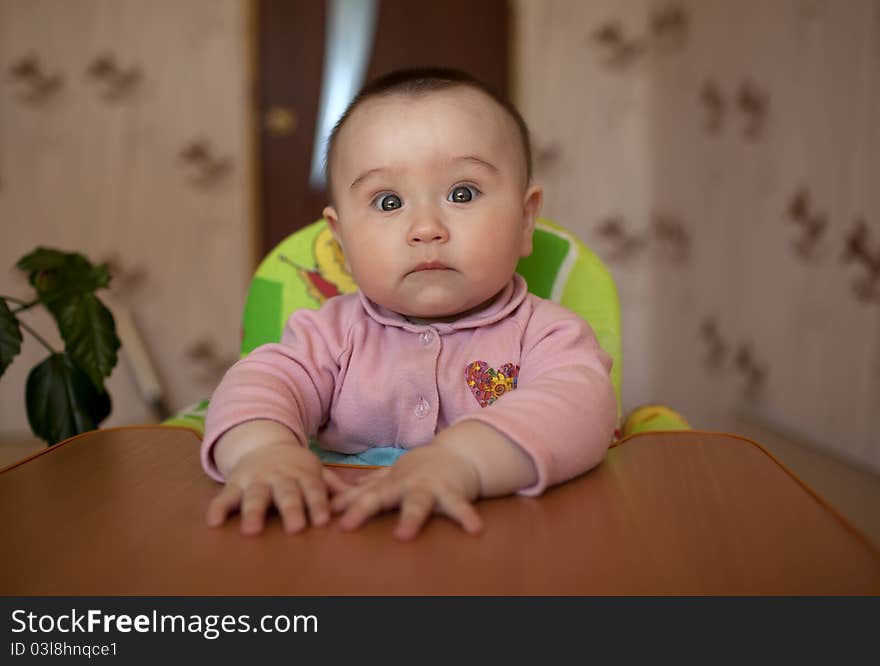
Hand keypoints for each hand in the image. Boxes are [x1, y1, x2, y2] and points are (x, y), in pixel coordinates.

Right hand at [207, 442, 349, 534]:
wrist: (263, 444)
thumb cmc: (295, 467)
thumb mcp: (315, 471)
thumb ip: (335, 486)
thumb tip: (360, 499)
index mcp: (302, 474)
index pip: (313, 489)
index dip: (317, 504)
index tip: (322, 521)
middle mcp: (279, 476)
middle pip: (286, 493)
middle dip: (291, 509)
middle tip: (295, 527)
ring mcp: (256, 479)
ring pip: (255, 496)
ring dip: (253, 512)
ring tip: (251, 531)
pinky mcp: (235, 483)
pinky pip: (225, 496)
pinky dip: (218, 508)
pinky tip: (213, 522)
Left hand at [330, 443, 482, 539]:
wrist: (456, 455)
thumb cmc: (419, 471)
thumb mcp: (390, 478)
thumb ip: (365, 490)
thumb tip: (335, 501)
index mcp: (389, 485)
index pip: (362, 496)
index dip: (345, 506)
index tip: (327, 516)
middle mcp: (405, 486)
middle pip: (381, 497)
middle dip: (363, 510)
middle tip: (347, 526)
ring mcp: (428, 488)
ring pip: (418, 503)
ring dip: (411, 517)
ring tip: (404, 534)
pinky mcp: (452, 492)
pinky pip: (459, 506)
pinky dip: (466, 517)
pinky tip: (475, 530)